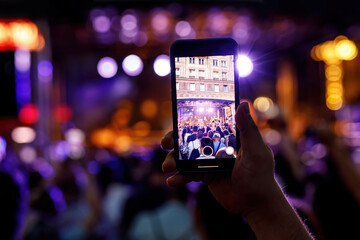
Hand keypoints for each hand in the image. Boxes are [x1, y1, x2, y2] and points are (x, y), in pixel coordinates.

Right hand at [161, 101, 277, 215]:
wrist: (255, 204)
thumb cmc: (260, 176)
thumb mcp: (255, 151)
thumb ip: (248, 129)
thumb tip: (243, 103)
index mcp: (227, 136)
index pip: (206, 123)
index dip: (190, 120)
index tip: (177, 118)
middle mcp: (216, 146)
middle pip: (191, 139)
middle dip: (174, 140)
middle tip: (165, 143)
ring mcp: (209, 161)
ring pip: (186, 157)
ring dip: (173, 160)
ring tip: (167, 167)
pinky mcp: (205, 176)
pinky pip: (188, 174)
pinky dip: (179, 177)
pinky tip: (172, 181)